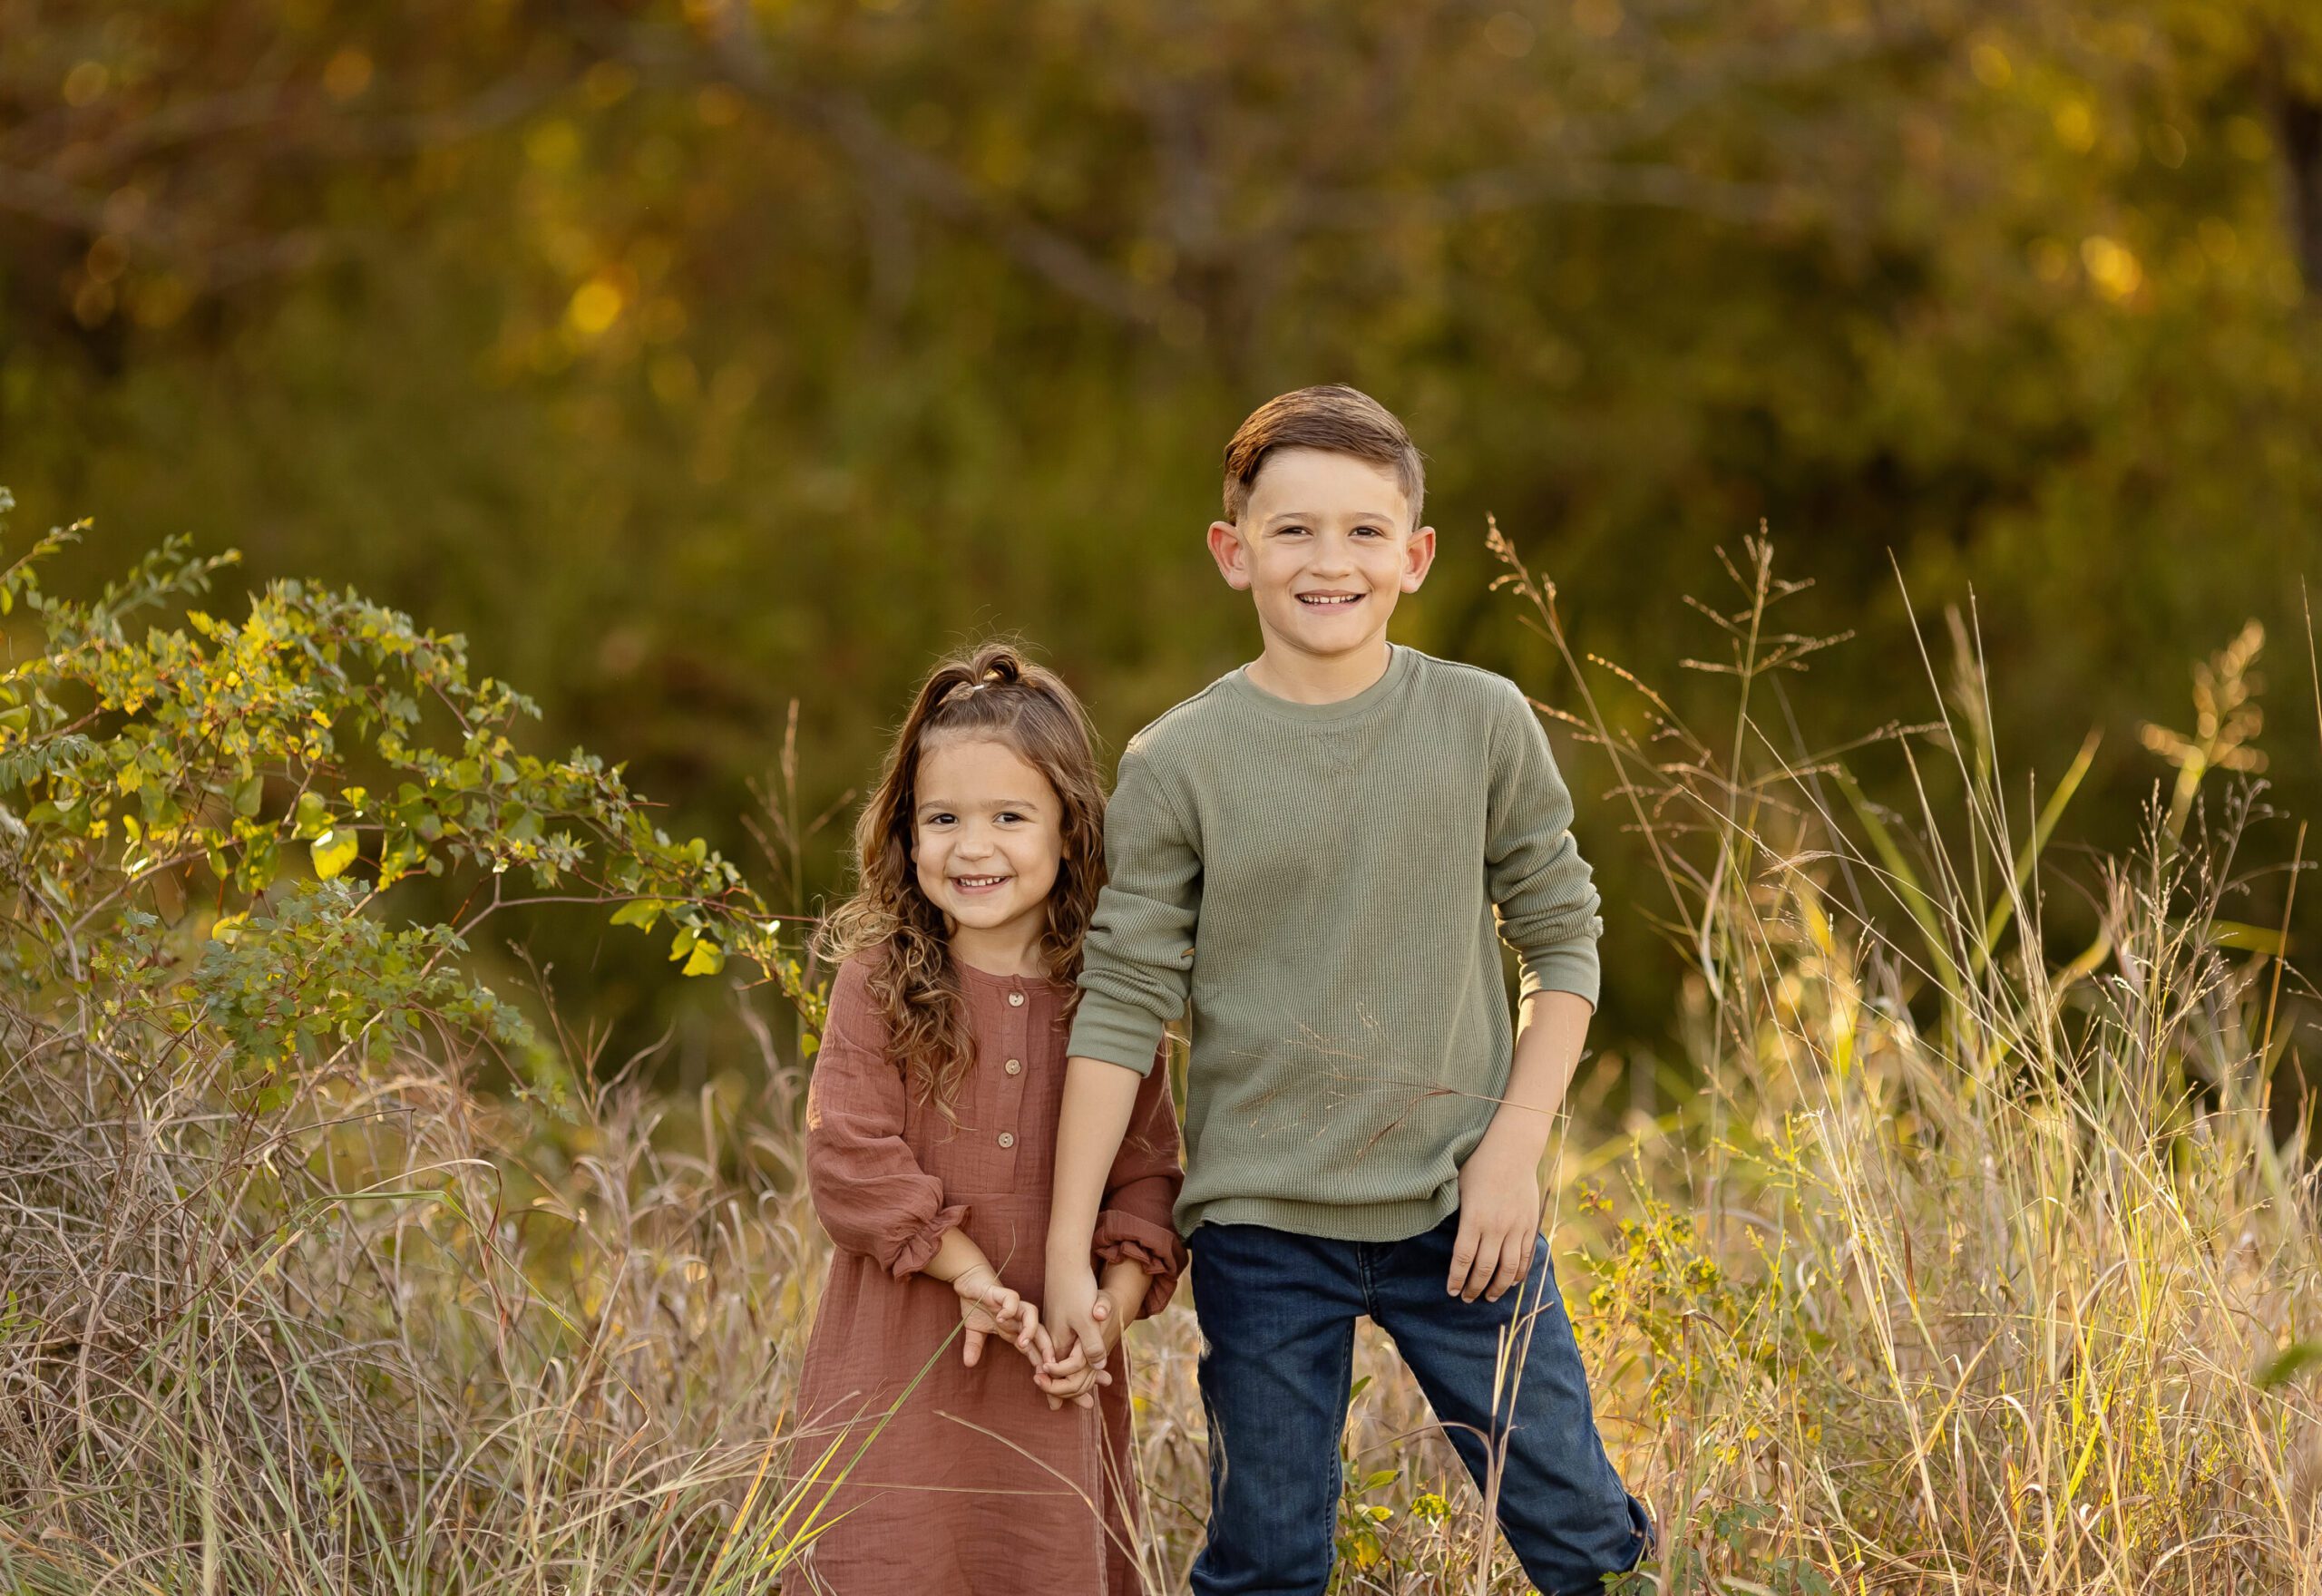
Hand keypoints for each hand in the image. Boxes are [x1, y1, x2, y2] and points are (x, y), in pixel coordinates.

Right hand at [953, 1264, 1041, 1368]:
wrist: (971, 1280)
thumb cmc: (977, 1304)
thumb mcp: (974, 1331)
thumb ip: (974, 1347)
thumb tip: (968, 1364)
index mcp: (1014, 1330)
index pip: (1032, 1348)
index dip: (1039, 1362)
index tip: (1045, 1379)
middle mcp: (1017, 1319)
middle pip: (1040, 1333)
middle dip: (1046, 1349)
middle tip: (1048, 1366)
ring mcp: (1012, 1306)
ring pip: (1032, 1315)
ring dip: (1030, 1330)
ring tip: (1022, 1343)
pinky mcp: (1003, 1293)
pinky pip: (1013, 1300)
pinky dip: (1009, 1309)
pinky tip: (1001, 1318)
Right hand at [1035, 1264, 1113, 1409]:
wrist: (1065, 1261)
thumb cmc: (1075, 1290)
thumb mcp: (1086, 1320)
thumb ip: (1091, 1345)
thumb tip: (1098, 1367)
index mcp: (1056, 1341)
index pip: (1058, 1376)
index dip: (1067, 1392)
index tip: (1078, 1406)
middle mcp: (1052, 1337)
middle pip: (1059, 1370)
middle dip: (1070, 1388)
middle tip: (1085, 1404)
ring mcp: (1054, 1326)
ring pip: (1063, 1357)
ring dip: (1075, 1374)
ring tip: (1087, 1386)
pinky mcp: (1059, 1317)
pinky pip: (1065, 1344)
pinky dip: (1074, 1356)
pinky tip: (1082, 1356)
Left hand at [1448, 1130, 1542, 1302]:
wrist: (1512, 1150)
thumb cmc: (1478, 1164)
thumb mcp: (1457, 1186)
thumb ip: (1451, 1211)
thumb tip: (1437, 1230)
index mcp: (1474, 1218)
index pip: (1463, 1258)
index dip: (1456, 1278)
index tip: (1451, 1291)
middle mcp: (1496, 1227)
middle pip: (1485, 1268)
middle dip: (1475, 1287)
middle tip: (1468, 1298)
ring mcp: (1516, 1227)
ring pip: (1508, 1268)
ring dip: (1499, 1287)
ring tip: (1490, 1297)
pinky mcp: (1531, 1224)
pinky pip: (1526, 1256)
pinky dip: (1519, 1272)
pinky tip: (1512, 1282)